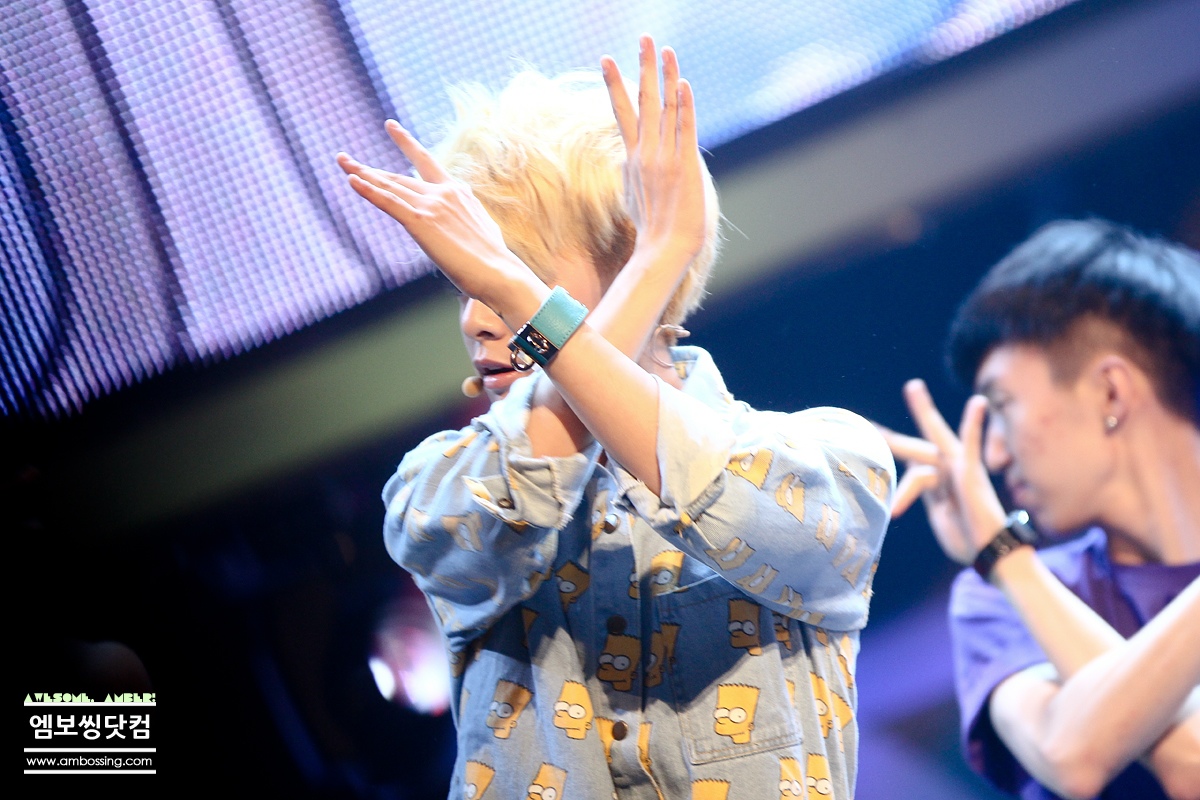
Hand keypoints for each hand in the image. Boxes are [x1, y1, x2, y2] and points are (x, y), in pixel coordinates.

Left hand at [336, 122, 533, 310]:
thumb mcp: (483, 230)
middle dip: (369, 168)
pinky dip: (369, 191)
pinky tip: (352, 180)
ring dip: (362, 174)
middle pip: (398, 176)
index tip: (391, 127)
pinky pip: (389, 202)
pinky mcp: (421, 221)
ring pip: (390, 186)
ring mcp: (432, 205)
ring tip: (342, 162)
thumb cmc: (494, 260)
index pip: (426, 163)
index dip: (406, 144)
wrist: (498, 272)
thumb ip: (470, 219)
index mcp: (458, 192)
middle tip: (344, 158)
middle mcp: (443, 192)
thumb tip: (471, 221)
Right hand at [601, 35, 706, 264]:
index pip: (623, 113)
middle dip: (643, 67)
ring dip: (665, 76)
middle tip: (644, 38)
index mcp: (633, 159)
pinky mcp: (684, 166)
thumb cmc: (652, 233)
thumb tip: (630, 169)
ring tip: (664, 48)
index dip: (615, 84)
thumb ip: (634, 177)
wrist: (662, 250)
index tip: (607, 59)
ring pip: (664, 108)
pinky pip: (685, 129)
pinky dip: (684, 106)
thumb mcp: (635, 198)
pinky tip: (683, 84)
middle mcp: (646, 153)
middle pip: (642, 101)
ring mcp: (664, 158)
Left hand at [879, 379, 1006, 564]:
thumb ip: (923, 494)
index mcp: (938, 481)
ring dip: (922, 415)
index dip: (894, 446)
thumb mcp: (938, 513)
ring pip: (929, 446)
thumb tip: (904, 478)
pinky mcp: (972, 472)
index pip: (913, 458)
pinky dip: (973, 424)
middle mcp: (948, 470)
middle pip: (920, 444)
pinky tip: (977, 403)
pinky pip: (970, 444)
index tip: (874, 432)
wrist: (990, 553)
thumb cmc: (967, 539)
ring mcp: (960, 469)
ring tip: (913, 387)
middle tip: (901, 393)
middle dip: (906, 425)